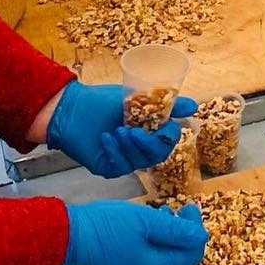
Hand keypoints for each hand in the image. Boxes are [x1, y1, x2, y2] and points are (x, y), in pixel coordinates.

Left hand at [45, 82, 197, 177]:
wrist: (70, 109)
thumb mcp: (137, 97)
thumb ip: (166, 103)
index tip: (164, 125)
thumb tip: (194, 105)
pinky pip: (120, 166)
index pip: (170, 138)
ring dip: (129, 146)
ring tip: (116, 130)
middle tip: (134, 132)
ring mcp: (126, 158)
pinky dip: (114, 151)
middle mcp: (140, 146)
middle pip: (159, 155)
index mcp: (150, 128)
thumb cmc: (102, 101)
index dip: (170, 134)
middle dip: (149, 144)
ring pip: (141, 162)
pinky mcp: (110, 167)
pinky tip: (105, 138)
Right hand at [61, 201, 208, 264]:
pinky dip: (157, 240)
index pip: (189, 258)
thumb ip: (176, 231)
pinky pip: (149, 256)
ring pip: (164, 257)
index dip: (196, 235)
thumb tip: (202, 237)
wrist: (66, 238)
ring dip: (172, 236)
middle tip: (184, 210)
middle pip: (178, 260)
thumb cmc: (106, 227)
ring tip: (168, 212)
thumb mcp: (146, 222)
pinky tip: (150, 222)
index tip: (191, 209)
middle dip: (186, 236)